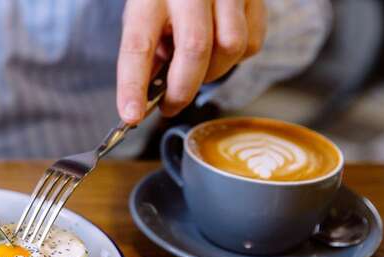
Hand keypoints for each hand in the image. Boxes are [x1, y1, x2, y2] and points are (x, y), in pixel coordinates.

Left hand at [117, 0, 265, 123]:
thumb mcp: (146, 15)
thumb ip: (146, 52)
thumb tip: (146, 98)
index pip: (138, 45)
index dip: (133, 85)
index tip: (132, 115)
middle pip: (195, 48)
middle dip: (182, 89)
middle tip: (170, 105)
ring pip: (231, 47)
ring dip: (213, 72)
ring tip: (197, 68)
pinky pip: (251, 43)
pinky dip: (235, 59)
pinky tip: (219, 48)